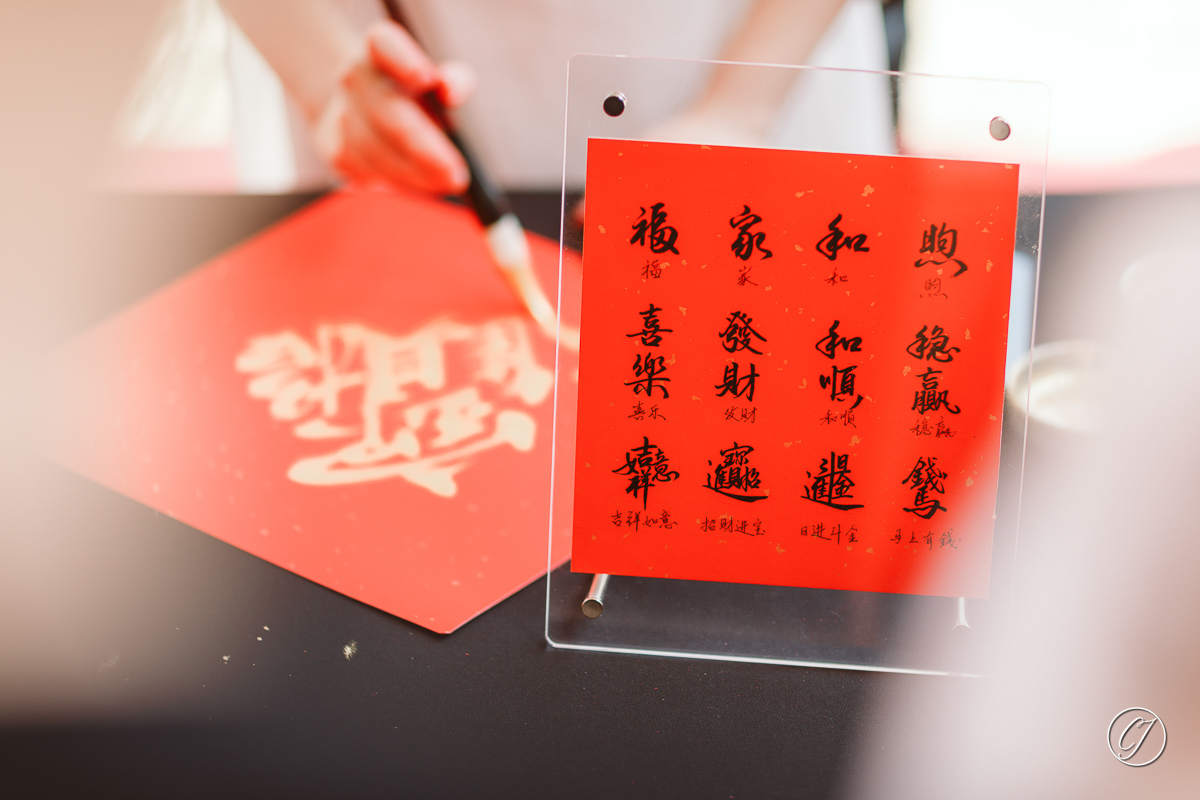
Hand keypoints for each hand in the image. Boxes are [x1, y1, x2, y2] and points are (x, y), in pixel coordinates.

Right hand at [315, 20, 474, 194]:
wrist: (357, 110)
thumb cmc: (410, 94)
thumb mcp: (437, 79)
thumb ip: (454, 79)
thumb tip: (450, 92)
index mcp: (380, 48)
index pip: (386, 44)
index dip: (404, 59)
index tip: (426, 78)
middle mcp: (355, 77)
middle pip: (390, 116)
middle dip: (425, 150)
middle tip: (458, 176)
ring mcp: (340, 115)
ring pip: (382, 154)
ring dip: (418, 174)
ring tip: (448, 181)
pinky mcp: (337, 152)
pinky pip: (374, 175)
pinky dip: (403, 182)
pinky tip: (421, 182)